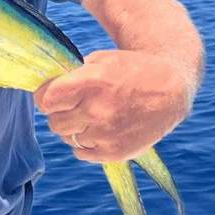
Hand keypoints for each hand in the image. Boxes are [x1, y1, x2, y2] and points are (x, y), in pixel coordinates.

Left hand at [33, 49, 190, 162]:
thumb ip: (73, 75)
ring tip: (91, 116)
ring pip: (68, 138)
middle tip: (70, 106)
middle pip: (55, 122)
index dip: (44, 98)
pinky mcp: (116, 152)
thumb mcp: (101, 60)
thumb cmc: (131, 70)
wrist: (171, 90)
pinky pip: (82, 153)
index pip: (47, 100)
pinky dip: (85, 143)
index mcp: (92, 82)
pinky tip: (98, 129)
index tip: (49, 96)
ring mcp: (107, 134)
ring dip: (75, 128)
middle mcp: (98, 110)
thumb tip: (46, 89)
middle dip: (59, 113)